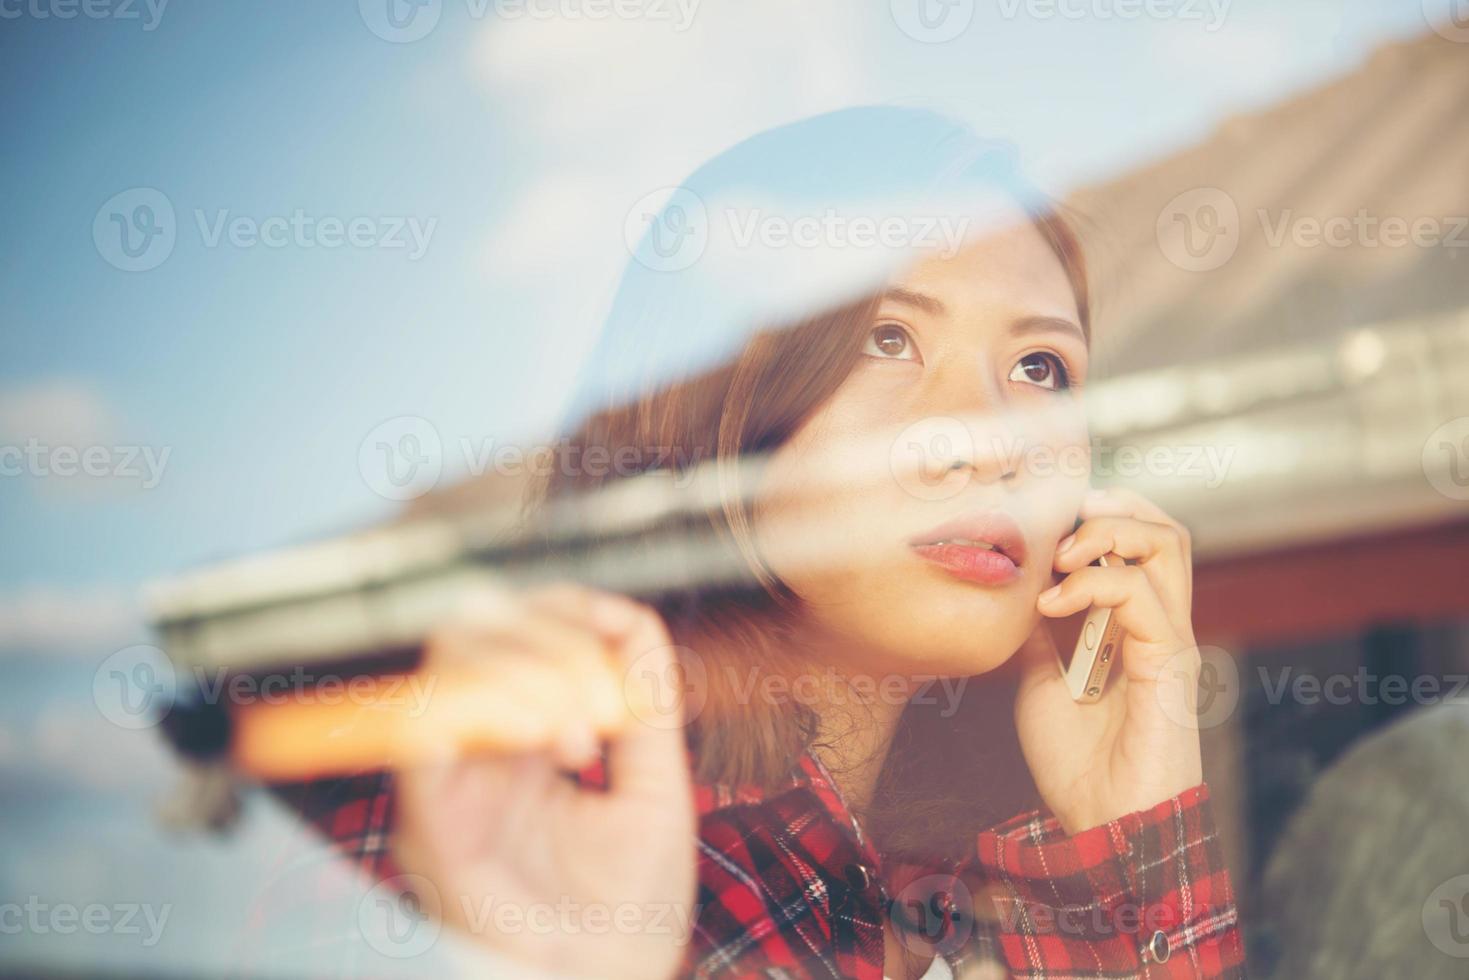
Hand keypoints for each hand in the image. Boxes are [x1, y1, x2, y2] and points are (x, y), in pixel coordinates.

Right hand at [391, 584, 695, 979]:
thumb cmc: (629, 912)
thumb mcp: (657, 793)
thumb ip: (648, 708)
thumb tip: (632, 621)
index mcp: (533, 736)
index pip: (524, 628)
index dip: (569, 610)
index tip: (617, 632)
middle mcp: (483, 746)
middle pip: (483, 627)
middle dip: (553, 643)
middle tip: (597, 716)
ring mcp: (452, 775)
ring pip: (453, 657)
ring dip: (527, 671)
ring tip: (575, 739)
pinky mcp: (430, 816)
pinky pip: (423, 730)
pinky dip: (486, 708)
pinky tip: (541, 738)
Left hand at [1014, 487, 1203, 834]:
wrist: (1106, 828)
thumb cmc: (1080, 766)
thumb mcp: (1040, 683)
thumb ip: (1039, 636)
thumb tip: (1016, 593)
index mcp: (1136, 627)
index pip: (1140, 544)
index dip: (1096, 518)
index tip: (1043, 523)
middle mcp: (1161, 624)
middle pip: (1165, 530)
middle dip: (1112, 508)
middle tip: (1060, 524)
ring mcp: (1170, 638)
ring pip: (1168, 543)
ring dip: (1107, 532)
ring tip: (1060, 554)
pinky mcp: (1170, 660)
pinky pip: (1141, 593)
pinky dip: (1091, 584)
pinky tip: (1051, 602)